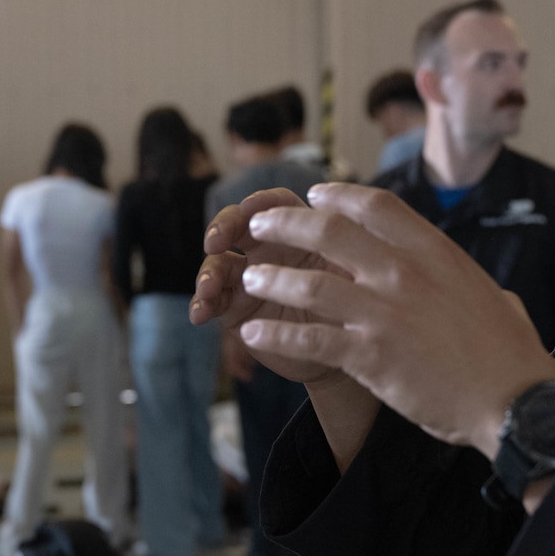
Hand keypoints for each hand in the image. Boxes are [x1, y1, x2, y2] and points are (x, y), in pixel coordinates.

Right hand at [191, 188, 351, 387]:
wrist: (344, 352)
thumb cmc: (356, 310)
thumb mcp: (356, 281)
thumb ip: (347, 255)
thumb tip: (348, 234)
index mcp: (300, 232)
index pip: (276, 205)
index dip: (260, 203)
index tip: (248, 210)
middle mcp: (270, 249)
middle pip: (236, 225)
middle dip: (221, 228)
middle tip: (215, 243)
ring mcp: (249, 278)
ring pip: (218, 263)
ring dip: (208, 272)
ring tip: (208, 290)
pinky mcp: (235, 307)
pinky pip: (212, 300)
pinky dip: (202, 304)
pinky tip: (199, 314)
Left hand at [231, 183, 554, 454]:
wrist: (515, 401)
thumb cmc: (510, 354)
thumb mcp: (494, 297)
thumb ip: (470, 285)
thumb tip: (482, 288)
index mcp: (435, 254)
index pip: (376, 206)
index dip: (338, 196)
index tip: (315, 195)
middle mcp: (405, 274)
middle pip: (330, 232)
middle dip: (286, 223)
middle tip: (260, 226)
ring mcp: (384, 314)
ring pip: (309, 283)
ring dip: (271, 278)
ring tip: (249, 279)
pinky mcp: (370, 356)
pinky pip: (309, 338)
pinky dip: (276, 334)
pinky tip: (254, 333)